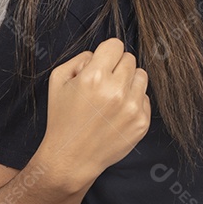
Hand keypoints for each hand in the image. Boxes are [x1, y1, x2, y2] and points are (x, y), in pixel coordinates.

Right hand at [37, 38, 150, 190]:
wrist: (71, 158)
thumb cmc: (62, 118)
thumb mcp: (58, 81)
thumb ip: (80, 59)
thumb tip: (100, 54)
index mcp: (94, 77)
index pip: (116, 45)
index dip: (107, 53)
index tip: (102, 63)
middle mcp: (116, 91)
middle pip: (130, 59)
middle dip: (117, 67)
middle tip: (104, 83)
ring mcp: (132, 108)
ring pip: (141, 76)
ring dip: (128, 82)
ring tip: (112, 97)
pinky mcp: (142, 122)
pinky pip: (145, 98)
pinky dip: (133, 101)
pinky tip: (117, 113)